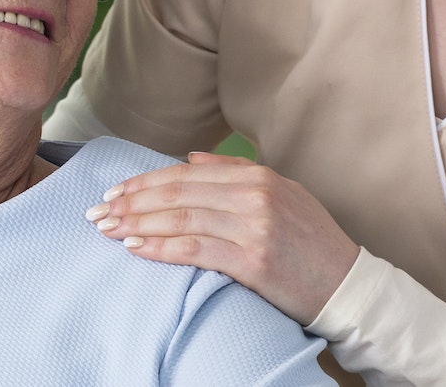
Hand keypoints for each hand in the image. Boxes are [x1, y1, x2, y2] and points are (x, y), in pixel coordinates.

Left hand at [85, 152, 358, 322]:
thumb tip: (189, 160)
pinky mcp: (253, 261)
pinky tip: (136, 248)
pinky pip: (194, 249)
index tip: (113, 192)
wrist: (347, 285)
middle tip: (98, 212)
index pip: (184, 174)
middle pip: (176, 193)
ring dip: (137, 224)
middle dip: (131, 202)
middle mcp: (254, 196)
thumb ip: (234, 172)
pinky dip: (160, 248)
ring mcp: (254, 227)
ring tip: (108, 230)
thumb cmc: (311, 242)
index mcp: (257, 176)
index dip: (143, 182)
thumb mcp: (281, 193)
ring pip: (180, 219)